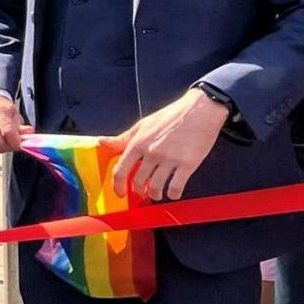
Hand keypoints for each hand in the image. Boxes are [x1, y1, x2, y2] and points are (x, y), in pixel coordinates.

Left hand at [109, 88, 229, 201]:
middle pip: (138, 181)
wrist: (200, 109)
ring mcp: (170, 159)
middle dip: (139, 191)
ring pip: (156, 187)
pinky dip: (173, 194)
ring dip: (155, 194)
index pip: (120, 170)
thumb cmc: (172, 116)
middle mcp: (152, 152)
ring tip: (157, 193)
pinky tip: (173, 193)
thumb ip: (124, 138)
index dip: (118, 185)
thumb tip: (102, 142)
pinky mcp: (188, 164)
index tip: (120, 193)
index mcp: (138, 143)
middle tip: (143, 192)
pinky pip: (176, 186)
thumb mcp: (143, 124)